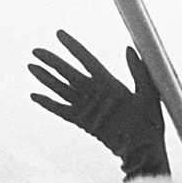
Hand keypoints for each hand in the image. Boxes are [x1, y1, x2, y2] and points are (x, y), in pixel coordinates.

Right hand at [28, 30, 170, 178]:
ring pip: (61, 89)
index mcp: (109, 82)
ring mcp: (87, 107)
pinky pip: (61, 111)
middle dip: (52, 61)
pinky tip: (34, 96)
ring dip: (46, 78)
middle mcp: (95, 92)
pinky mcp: (82, 122)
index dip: (73, 47)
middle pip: (68, 72)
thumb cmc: (151, 121)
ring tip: (31, 66)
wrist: (145, 148)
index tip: (59, 34)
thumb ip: (138, 71)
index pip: (87, 60)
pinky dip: (47, 104)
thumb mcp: (148, 93)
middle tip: (35, 50)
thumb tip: (129, 48)